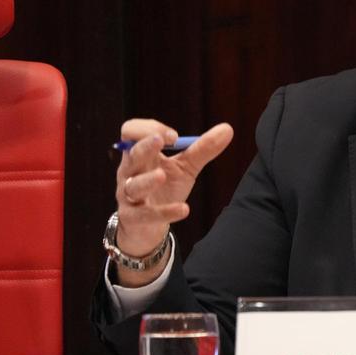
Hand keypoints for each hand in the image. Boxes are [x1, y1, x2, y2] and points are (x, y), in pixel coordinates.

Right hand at [113, 119, 233, 284]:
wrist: (149, 226)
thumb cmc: (165, 189)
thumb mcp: (185, 168)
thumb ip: (203, 149)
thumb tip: (227, 128)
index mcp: (140, 155)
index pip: (131, 132)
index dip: (149, 129)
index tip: (174, 135)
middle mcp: (130, 172)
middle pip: (131, 155)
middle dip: (144, 146)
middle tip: (161, 140)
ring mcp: (128, 195)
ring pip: (132, 185)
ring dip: (146, 180)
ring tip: (161, 176)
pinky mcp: (132, 218)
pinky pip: (145, 214)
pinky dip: (164, 212)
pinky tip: (184, 209)